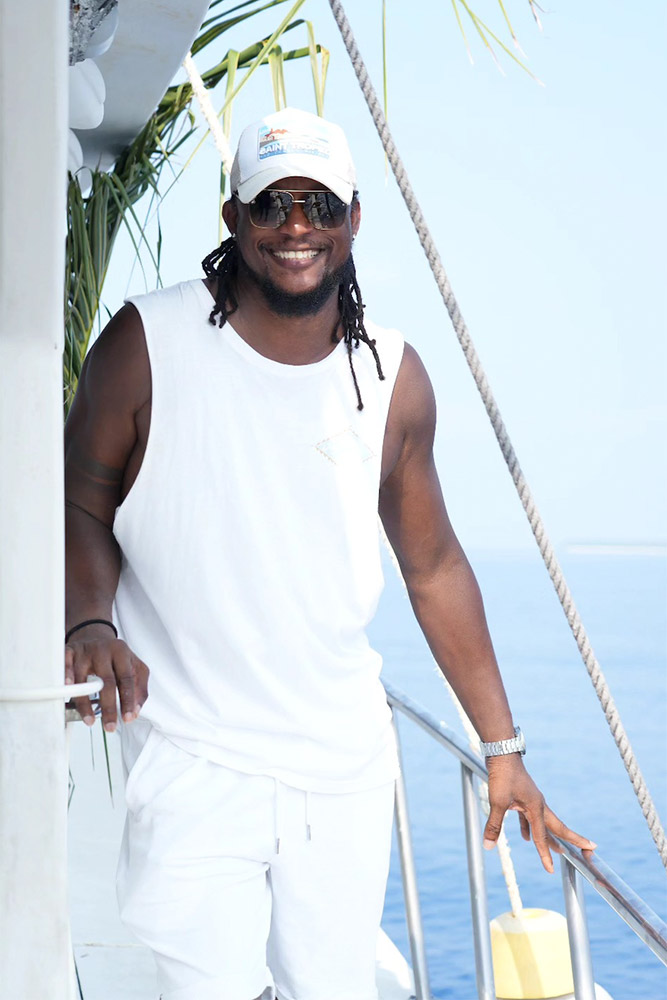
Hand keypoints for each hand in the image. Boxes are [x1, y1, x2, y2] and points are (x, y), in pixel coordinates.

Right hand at [64, 623, 148, 732]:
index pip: (126, 679)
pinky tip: (67, 689)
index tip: (128, 718)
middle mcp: (103, 650)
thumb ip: (140, 689)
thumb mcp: (135, 667)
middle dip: (108, 707)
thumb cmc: (116, 656)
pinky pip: (65, 665)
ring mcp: (85, 651)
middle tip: (110, 726)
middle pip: (106, 681)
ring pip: (83, 677)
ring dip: (85, 702)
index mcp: (122, 653)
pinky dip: (66, 676)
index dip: (128, 700)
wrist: (94, 635)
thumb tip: (135, 712)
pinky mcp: (69, 652)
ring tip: (89, 720)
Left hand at [483, 755, 595, 872]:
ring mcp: (532, 800)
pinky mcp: (523, 797)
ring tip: (559, 850)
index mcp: (536, 807)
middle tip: (590, 849)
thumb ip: (494, 824)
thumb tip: (488, 846)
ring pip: (544, 823)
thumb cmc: (502, 775)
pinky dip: (529, 828)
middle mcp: (538, 805)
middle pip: (558, 827)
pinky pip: (529, 818)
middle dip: (573, 839)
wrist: (501, 752)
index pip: (541, 836)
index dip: (544, 855)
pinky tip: (525, 838)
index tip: (550, 871)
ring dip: (550, 837)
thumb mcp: (497, 801)